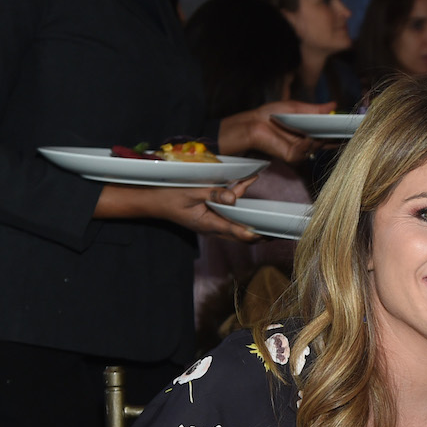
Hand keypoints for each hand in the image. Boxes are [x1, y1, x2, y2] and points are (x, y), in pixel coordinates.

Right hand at [96, 175, 261, 240]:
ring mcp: (209, 224)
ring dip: (250, 223)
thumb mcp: (191, 191)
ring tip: (268, 222)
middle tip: (276, 233)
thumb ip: (214, 193)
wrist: (150, 200)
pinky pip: (227, 218)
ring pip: (235, 227)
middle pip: (240, 235)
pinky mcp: (207, 218)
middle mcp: (211, 228)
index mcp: (208, 224)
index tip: (270, 233)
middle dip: (258, 234)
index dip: (255, 234)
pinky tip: (246, 199)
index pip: (238, 232)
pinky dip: (238, 211)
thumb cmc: (168, 194)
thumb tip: (234, 198)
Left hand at [217, 100, 335, 162]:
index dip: (337, 132)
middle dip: (335, 138)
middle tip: (346, 132)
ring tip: (322, 130)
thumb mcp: (298, 108)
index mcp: (307, 131)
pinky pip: (306, 151)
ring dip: (320, 139)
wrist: (254, 122)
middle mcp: (305, 143)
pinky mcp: (292, 156)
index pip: (327, 134)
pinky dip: (307, 143)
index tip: (349, 128)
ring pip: (317, 147)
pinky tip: (307, 137)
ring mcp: (299, 151)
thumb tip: (334, 104)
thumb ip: (317, 110)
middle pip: (326, 143)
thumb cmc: (271, 114)